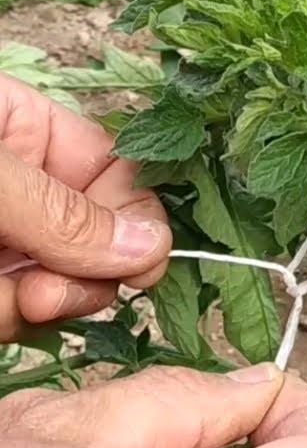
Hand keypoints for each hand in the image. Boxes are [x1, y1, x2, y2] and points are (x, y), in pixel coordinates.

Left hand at [0, 74, 170, 341]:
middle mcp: (22, 188)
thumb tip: (150, 248)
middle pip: (98, 246)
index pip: (120, 174)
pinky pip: (13, 315)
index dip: (136, 222)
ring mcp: (0, 241)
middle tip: (37, 294)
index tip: (137, 268)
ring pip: (56, 291)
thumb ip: (59, 211)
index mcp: (27, 131)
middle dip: (77, 279)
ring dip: (24, 306)